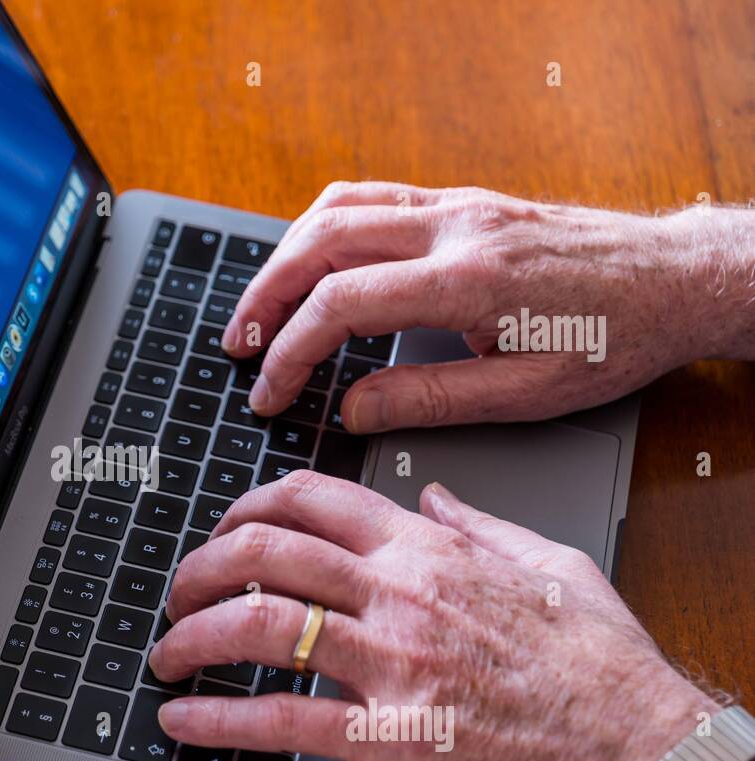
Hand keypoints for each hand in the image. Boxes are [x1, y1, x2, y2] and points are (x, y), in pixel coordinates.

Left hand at [148, 471, 715, 760]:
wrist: (640, 754)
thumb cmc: (601, 667)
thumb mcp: (548, 564)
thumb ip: (476, 523)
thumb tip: (427, 494)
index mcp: (430, 550)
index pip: (312, 498)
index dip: (245, 507)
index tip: (221, 530)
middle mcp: (401, 594)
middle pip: (266, 552)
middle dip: (200, 567)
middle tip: (176, 592)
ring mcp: (393, 663)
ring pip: (259, 626)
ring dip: (192, 637)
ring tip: (166, 655)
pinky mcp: (391, 737)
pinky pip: (283, 721)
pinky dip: (220, 721)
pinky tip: (186, 721)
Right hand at [222, 182, 754, 427]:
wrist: (674, 278)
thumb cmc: (615, 337)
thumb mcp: (528, 393)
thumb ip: (431, 400)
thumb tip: (356, 409)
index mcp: (467, 280)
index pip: (342, 304)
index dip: (291, 351)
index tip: (268, 391)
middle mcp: (454, 228)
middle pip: (322, 241)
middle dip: (266, 295)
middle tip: (238, 345)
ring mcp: (457, 206)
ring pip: (339, 208)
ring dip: (285, 256)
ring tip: (261, 306)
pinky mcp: (463, 202)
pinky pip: (372, 198)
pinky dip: (324, 229)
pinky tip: (312, 264)